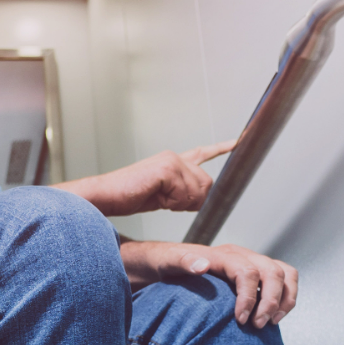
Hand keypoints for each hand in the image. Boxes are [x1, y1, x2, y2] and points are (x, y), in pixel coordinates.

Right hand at [61, 140, 234, 218]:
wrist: (106, 195)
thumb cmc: (128, 197)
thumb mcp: (162, 198)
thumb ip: (181, 194)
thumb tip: (199, 198)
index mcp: (173, 163)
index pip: (202, 154)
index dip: (221, 148)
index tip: (237, 141)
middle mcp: (175, 157)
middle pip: (207, 184)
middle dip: (192, 201)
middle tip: (167, 203)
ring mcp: (171, 160)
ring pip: (198, 191)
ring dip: (180, 203)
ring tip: (158, 199)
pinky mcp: (167, 168)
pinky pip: (185, 193)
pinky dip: (173, 202)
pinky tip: (157, 197)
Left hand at [123, 240, 299, 327]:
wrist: (168, 264)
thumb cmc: (168, 264)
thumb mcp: (168, 261)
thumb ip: (183, 261)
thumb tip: (202, 266)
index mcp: (224, 255)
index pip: (248, 272)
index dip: (249, 297)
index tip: (241, 320)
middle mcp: (242, 257)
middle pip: (273, 272)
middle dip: (270, 301)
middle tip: (258, 325)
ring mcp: (252, 264)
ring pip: (284, 273)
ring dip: (284, 299)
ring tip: (271, 322)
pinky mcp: (257, 275)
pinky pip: (284, 280)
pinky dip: (286, 297)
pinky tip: (274, 317)